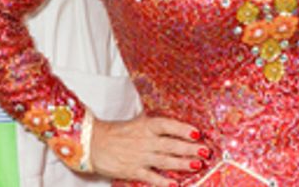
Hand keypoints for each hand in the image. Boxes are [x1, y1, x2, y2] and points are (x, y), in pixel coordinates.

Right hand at [89, 115, 208, 184]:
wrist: (92, 144)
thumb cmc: (116, 132)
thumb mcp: (136, 122)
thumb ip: (154, 122)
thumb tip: (172, 119)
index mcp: (146, 125)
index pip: (168, 125)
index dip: (183, 129)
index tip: (197, 132)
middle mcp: (145, 140)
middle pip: (171, 145)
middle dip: (190, 148)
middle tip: (205, 150)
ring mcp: (140, 156)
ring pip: (165, 161)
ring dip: (182, 163)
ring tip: (197, 164)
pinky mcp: (133, 170)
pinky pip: (151, 177)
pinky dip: (163, 182)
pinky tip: (175, 184)